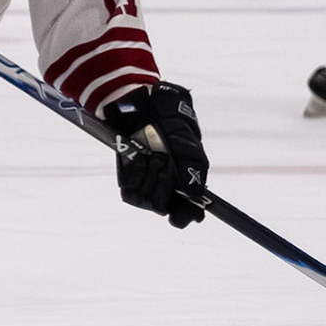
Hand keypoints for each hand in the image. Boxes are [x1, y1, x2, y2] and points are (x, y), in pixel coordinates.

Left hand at [101, 82, 208, 228]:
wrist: (144, 109)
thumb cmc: (170, 124)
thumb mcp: (187, 144)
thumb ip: (193, 170)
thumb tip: (196, 197)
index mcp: (185, 184)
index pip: (187, 212)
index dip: (185, 215)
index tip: (178, 216)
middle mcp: (166, 189)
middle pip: (163, 207)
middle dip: (164, 187)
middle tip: (164, 161)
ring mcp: (146, 187)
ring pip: (147, 201)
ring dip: (151, 176)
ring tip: (153, 153)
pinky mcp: (128, 182)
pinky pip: (130, 192)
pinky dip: (136, 174)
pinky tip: (140, 157)